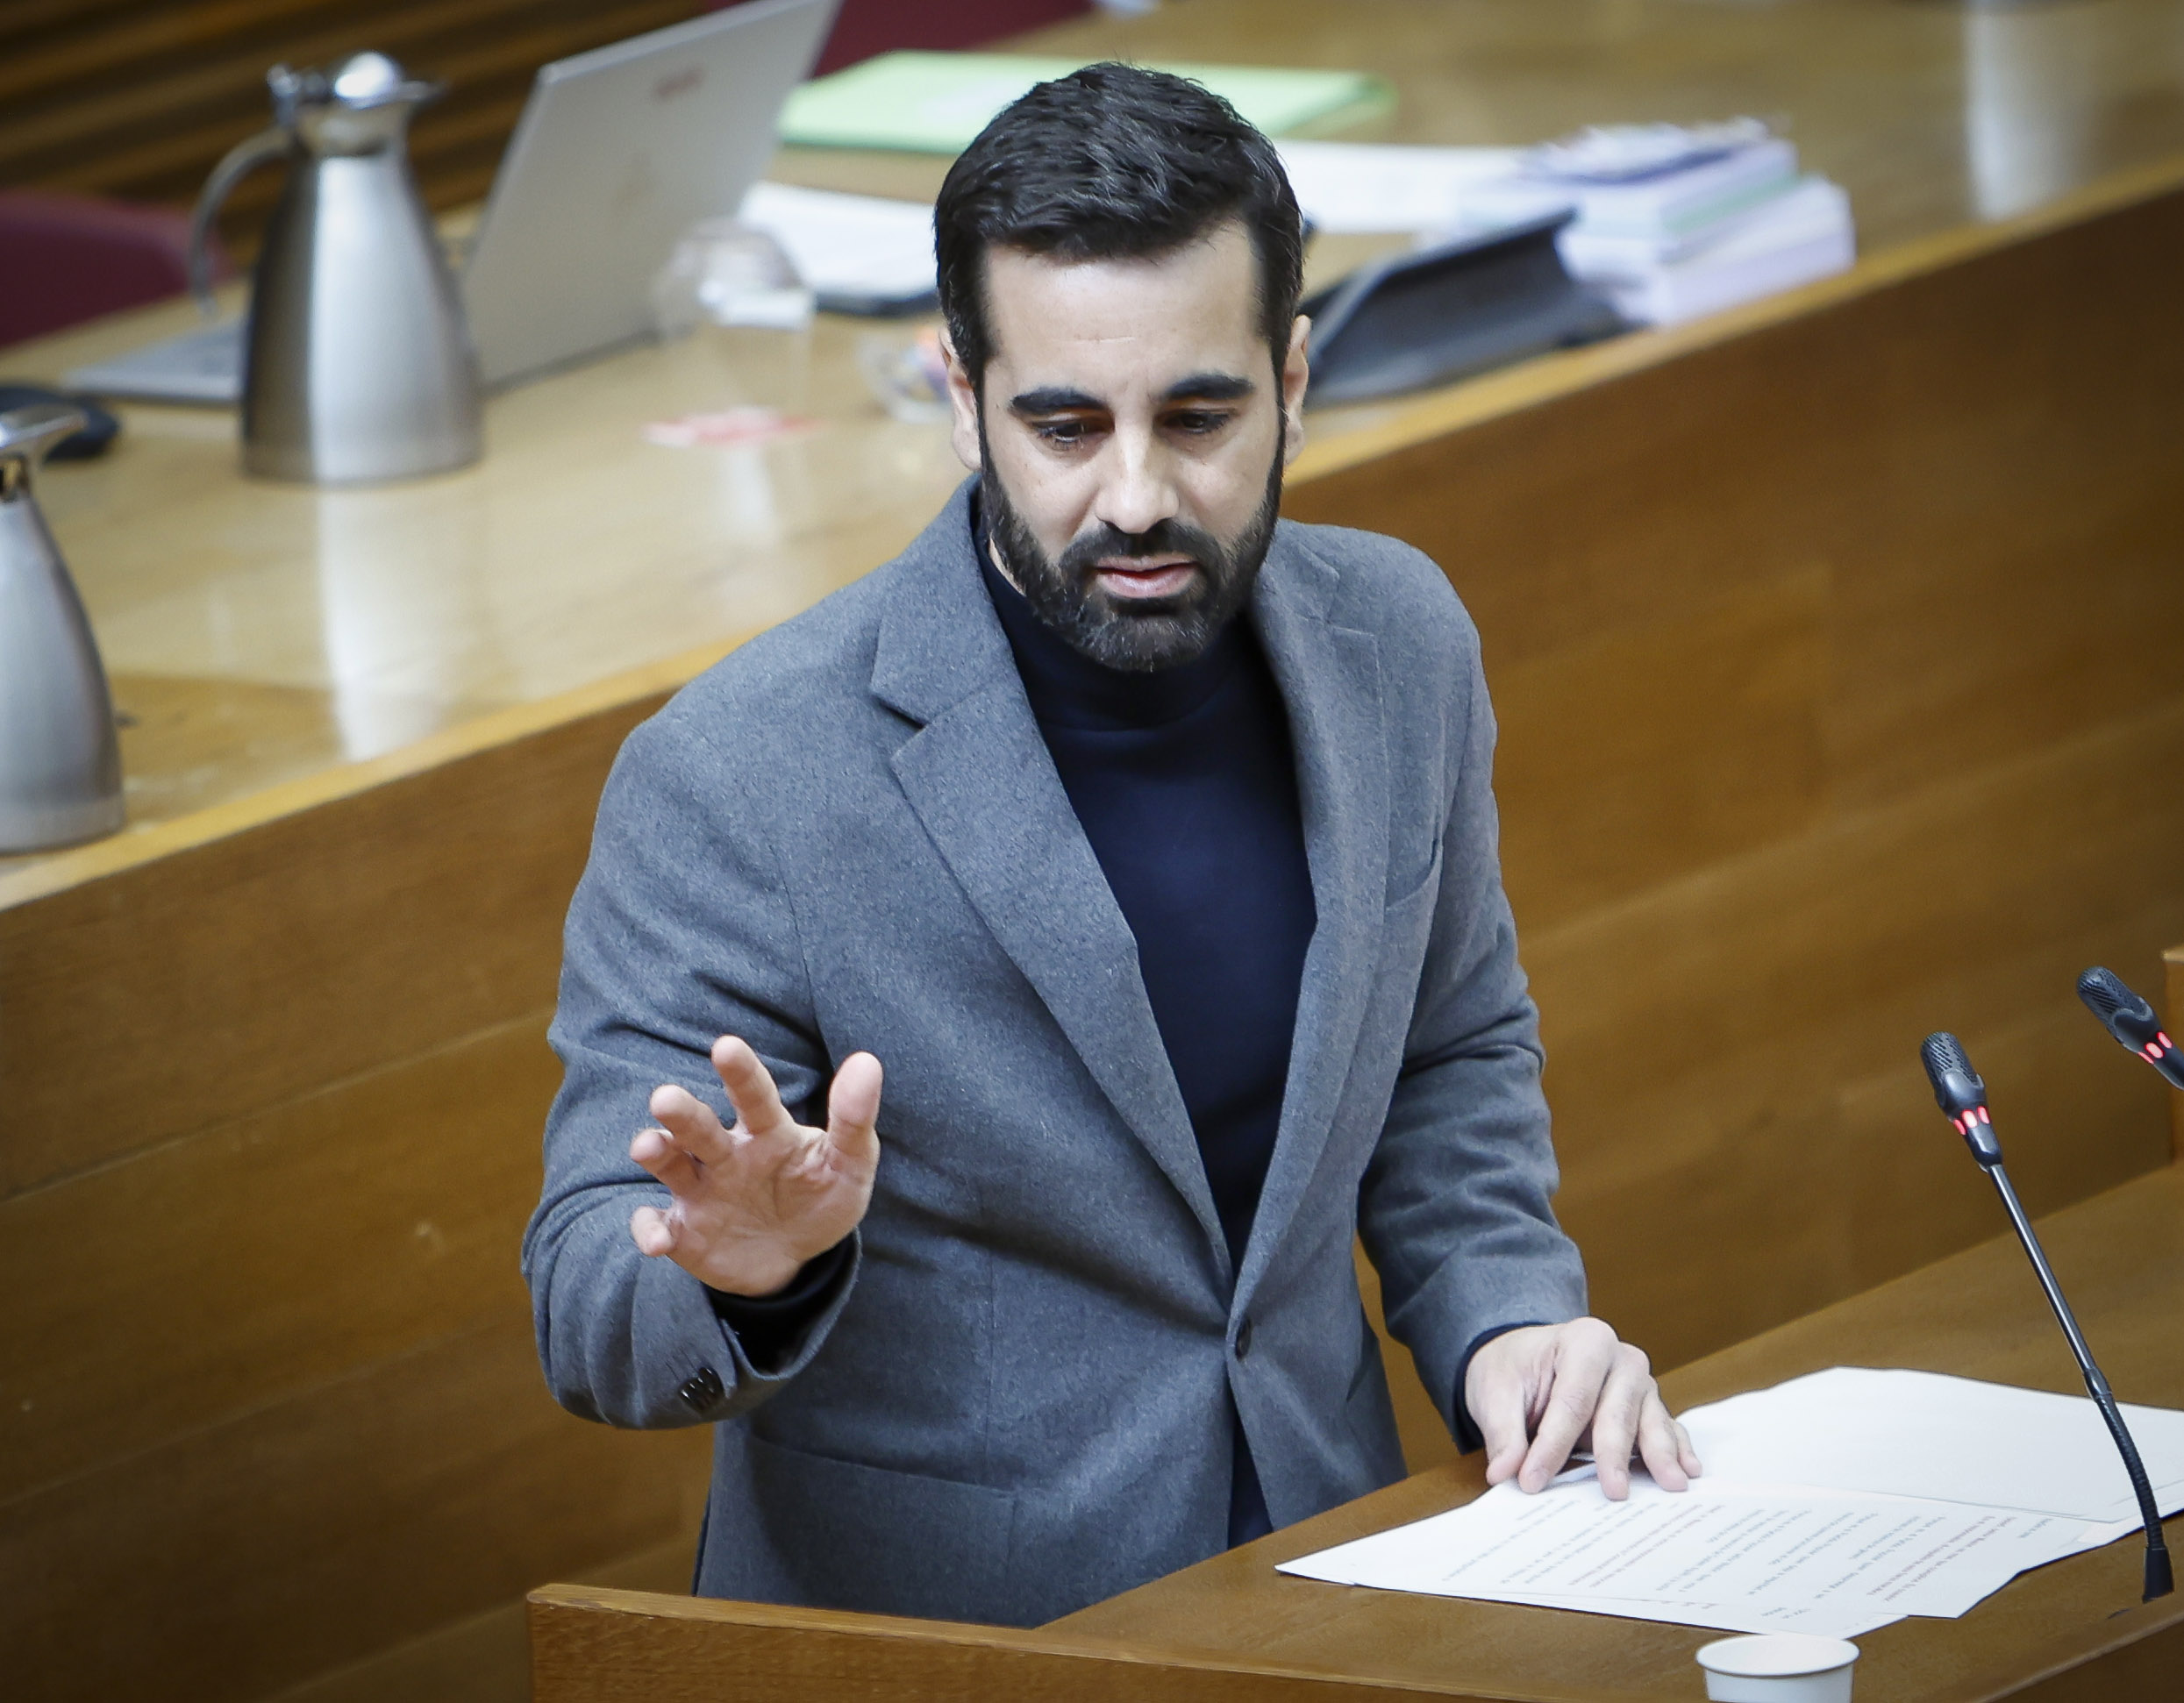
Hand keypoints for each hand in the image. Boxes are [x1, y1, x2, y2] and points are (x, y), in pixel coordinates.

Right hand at [628, 1036, 881, 1296]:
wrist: (797, 1258)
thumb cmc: (821, 1197)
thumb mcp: (849, 1165)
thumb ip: (854, 1118)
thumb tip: (867, 1061)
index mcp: (767, 1131)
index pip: (754, 1096)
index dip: (741, 1073)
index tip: (727, 1047)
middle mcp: (726, 1153)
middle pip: (699, 1127)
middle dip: (681, 1112)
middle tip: (665, 1098)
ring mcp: (700, 1190)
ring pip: (671, 1163)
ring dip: (656, 1153)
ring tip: (648, 1147)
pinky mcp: (683, 1231)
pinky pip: (658, 1226)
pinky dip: (650, 1231)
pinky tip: (657, 1242)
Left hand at [1463, 1318, 1700, 1499]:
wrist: (1527, 1360)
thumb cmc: (1514, 1371)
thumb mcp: (1494, 1392)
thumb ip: (1502, 1432)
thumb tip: (1503, 1472)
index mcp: (1583, 1340)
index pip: (1571, 1400)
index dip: (1552, 1444)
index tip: (1532, 1481)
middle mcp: (1620, 1358)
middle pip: (1617, 1411)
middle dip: (1613, 1453)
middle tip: (1614, 1491)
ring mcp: (1640, 1384)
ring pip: (1650, 1421)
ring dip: (1659, 1454)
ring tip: (1669, 1485)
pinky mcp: (1648, 1409)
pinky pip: (1667, 1428)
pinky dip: (1677, 1449)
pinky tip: (1688, 1469)